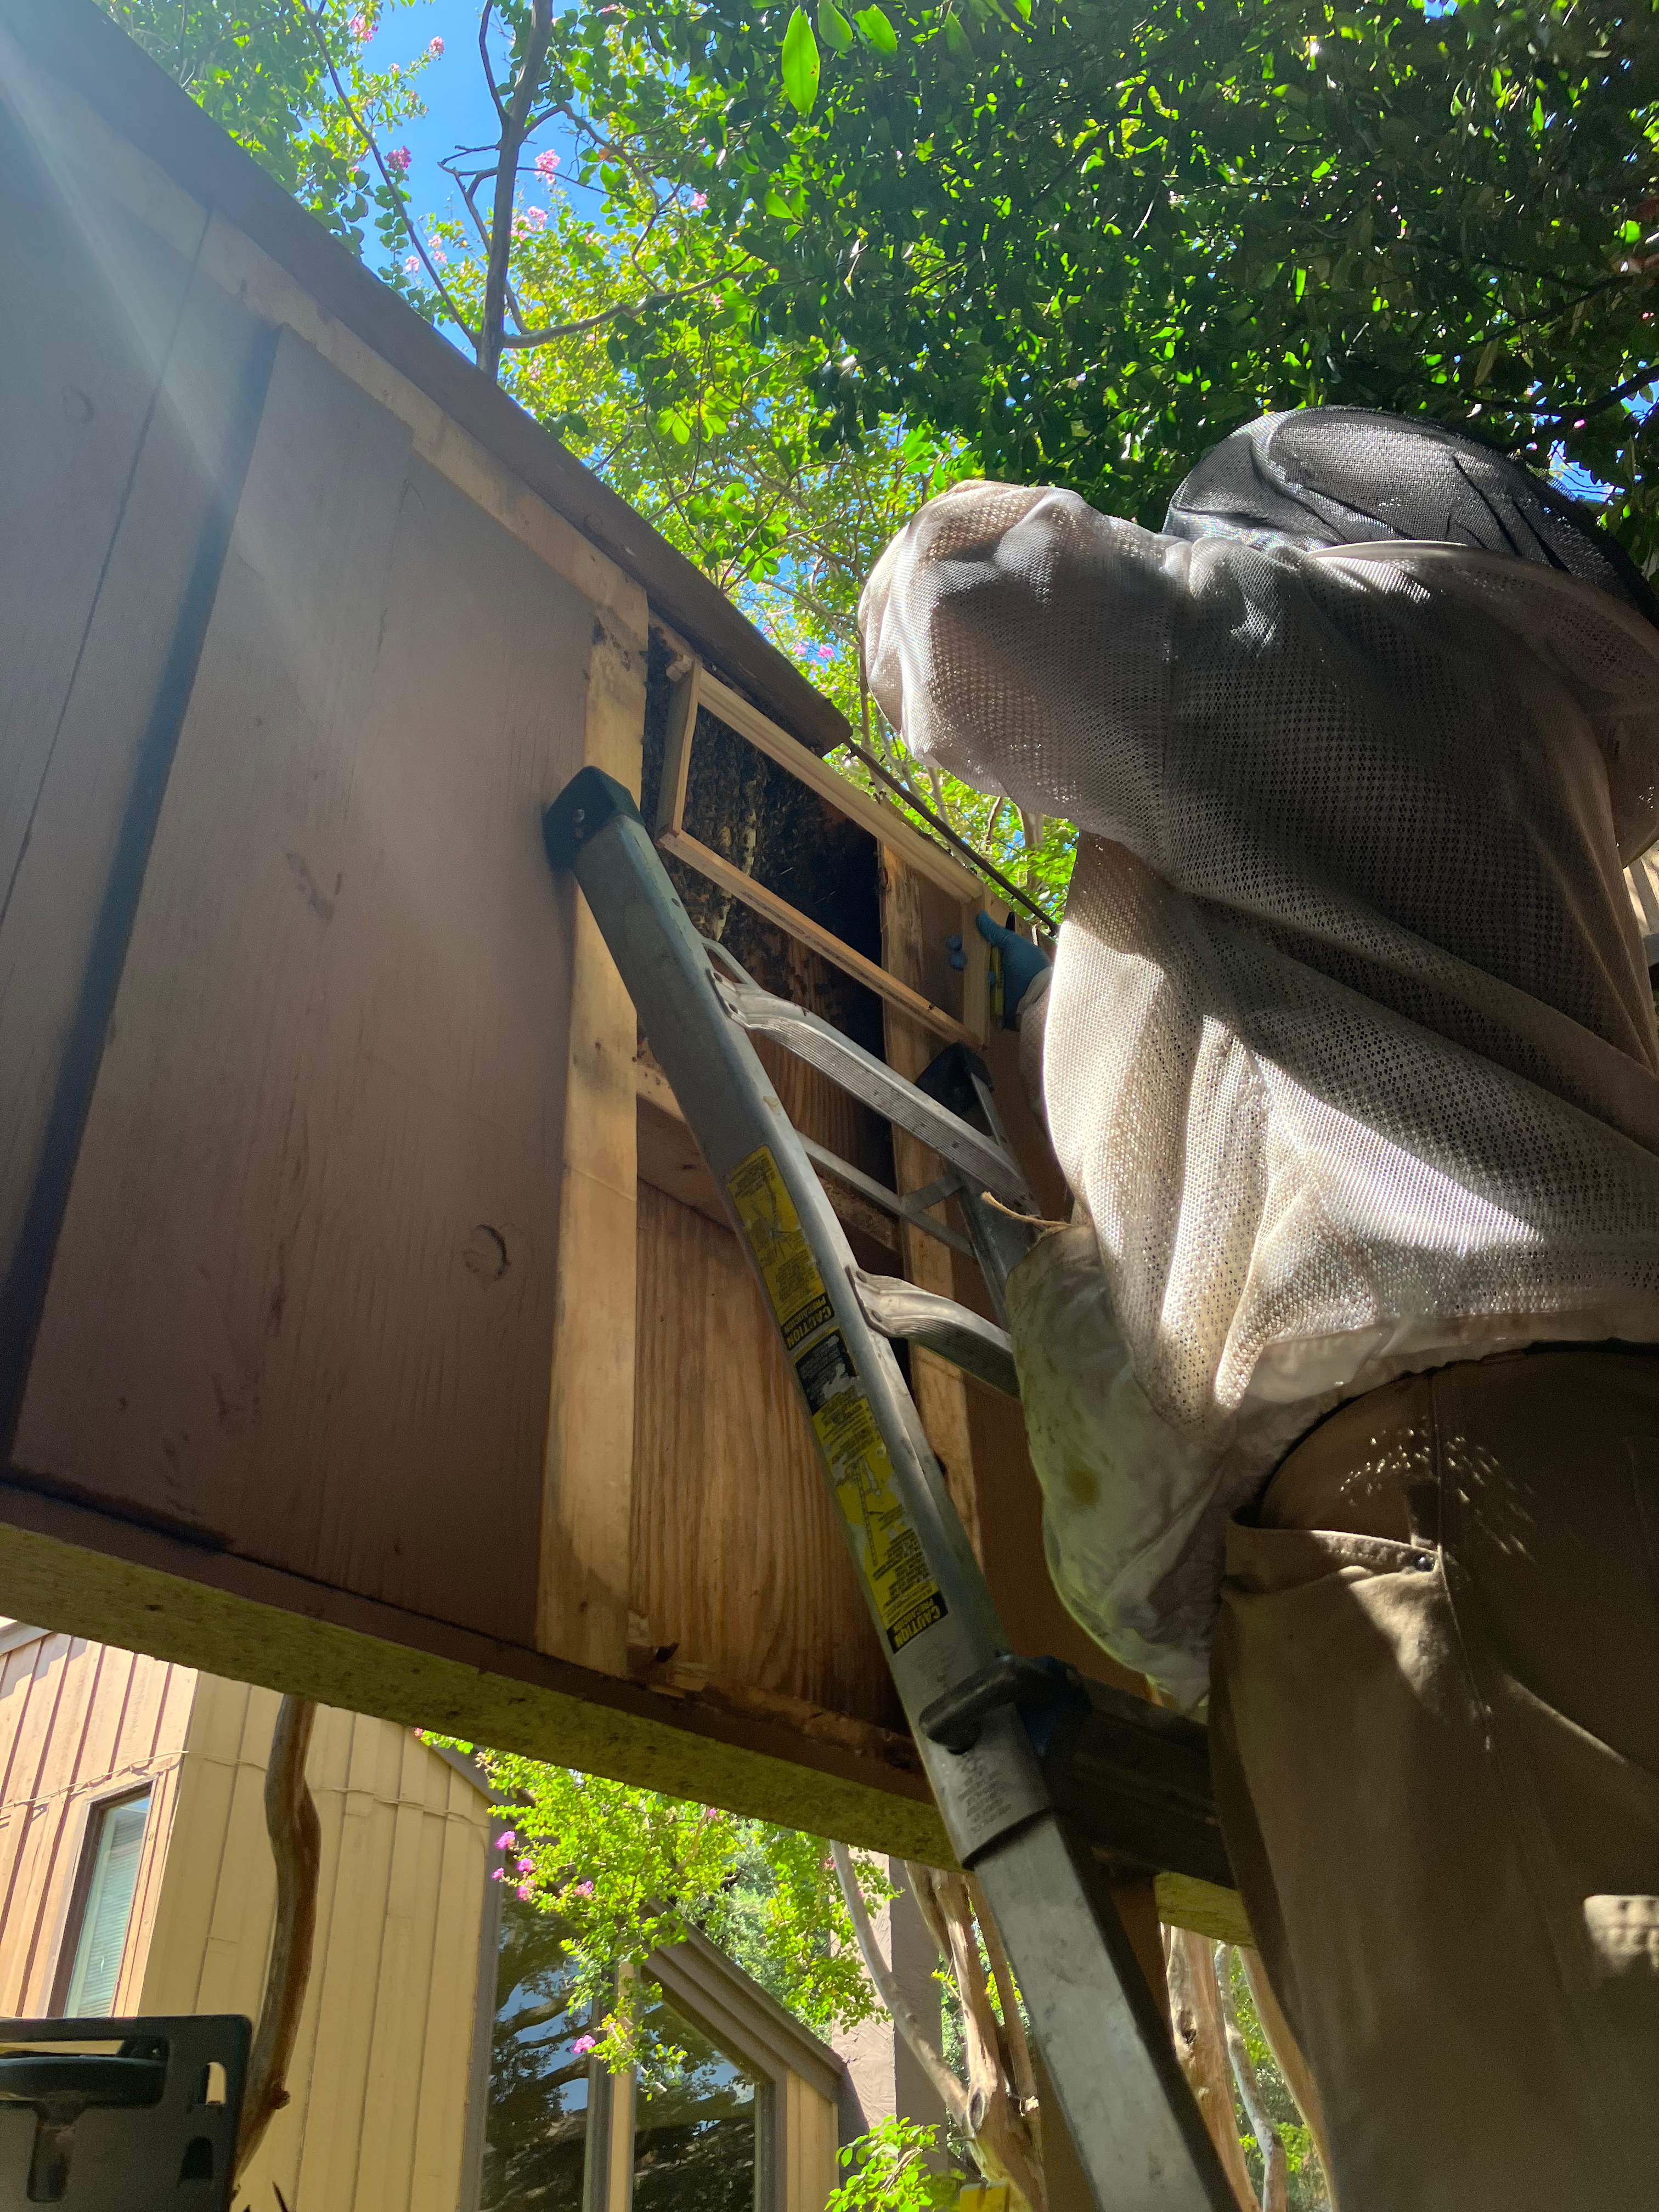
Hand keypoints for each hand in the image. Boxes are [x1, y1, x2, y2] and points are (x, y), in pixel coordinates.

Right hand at [947, 911, 1051, 1026]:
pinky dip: (970, 983)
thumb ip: (995, 932)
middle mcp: (999, 964)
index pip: (981, 942)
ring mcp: (994, 982)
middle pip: (973, 956)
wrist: (1037, 998)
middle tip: (957, 955)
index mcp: (1006, 950)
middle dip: (961, 954)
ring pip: (972, 972)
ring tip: (961, 966)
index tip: (955, 942)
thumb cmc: (1028, 966)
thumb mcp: (1014, 944)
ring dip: (963, 966)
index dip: (967, 940)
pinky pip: (976, 989)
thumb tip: (980, 915)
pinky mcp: (991, 998)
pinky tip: (970, 979)